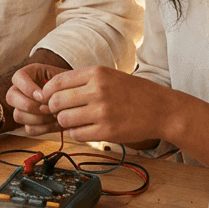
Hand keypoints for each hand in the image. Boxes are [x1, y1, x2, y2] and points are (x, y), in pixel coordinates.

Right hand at [7, 62, 69, 135]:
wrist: (79, 98)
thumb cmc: (72, 85)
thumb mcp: (65, 78)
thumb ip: (54, 84)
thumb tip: (43, 99)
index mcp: (29, 74)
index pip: (17, 77)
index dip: (27, 88)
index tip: (43, 96)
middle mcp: (21, 90)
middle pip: (11, 97)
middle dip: (30, 105)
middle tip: (48, 108)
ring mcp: (23, 107)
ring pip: (17, 115)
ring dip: (37, 118)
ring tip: (54, 116)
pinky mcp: (30, 122)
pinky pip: (28, 129)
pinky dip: (43, 129)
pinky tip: (55, 124)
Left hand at [41, 66, 172, 145]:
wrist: (162, 109)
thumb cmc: (134, 92)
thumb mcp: (109, 75)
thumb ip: (83, 80)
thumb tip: (51, 90)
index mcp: (97, 73)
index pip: (57, 82)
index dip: (47, 92)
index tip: (48, 98)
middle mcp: (98, 90)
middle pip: (57, 102)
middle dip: (54, 109)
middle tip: (60, 112)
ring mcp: (102, 112)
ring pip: (64, 120)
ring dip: (65, 122)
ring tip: (75, 120)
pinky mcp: (107, 132)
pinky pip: (77, 134)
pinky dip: (77, 133)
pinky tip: (86, 129)